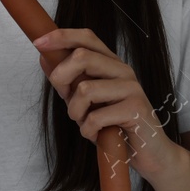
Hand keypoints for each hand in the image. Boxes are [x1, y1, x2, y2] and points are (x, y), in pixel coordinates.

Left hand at [34, 28, 179, 177]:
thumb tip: (44, 58)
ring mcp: (131, 88)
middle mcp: (123, 71)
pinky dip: (87, 131)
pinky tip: (96, 135)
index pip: (87, 37)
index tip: (39, 43)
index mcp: (112, 64)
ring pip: (84, 89)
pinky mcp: (135, 109)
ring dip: (75, 112)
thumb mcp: (87, 102)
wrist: (150, 153)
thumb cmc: (116, 126)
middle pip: (82, 56)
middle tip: (65, 98)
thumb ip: (69, 81)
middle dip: (61, 78)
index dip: (61, 37)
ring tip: (85, 123)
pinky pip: (95, 117)